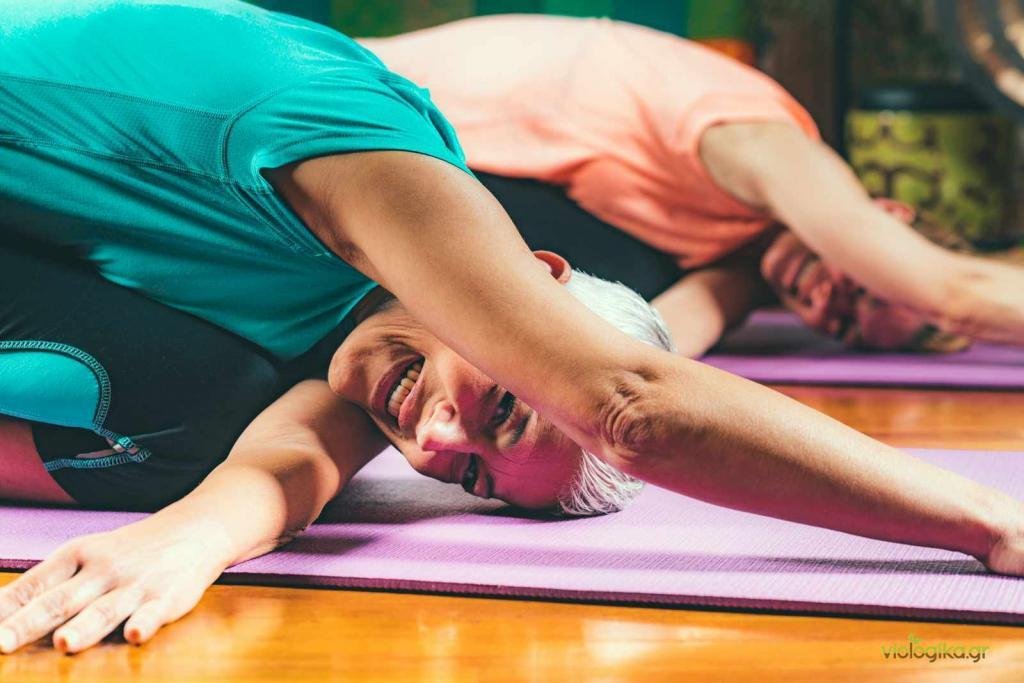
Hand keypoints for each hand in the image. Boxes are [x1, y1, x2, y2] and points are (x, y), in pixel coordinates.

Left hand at [0, 522, 226, 653]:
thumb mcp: (89, 555)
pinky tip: (135, 634)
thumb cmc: (131, 550)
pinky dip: (145, 623)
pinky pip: (155, 613)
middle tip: (2, 644)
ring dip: (84, 628)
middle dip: (30, 624)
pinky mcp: (168, 597)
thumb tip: (1, 616)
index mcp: (78, 555)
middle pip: (61, 601)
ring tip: (64, 644)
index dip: (5, 609)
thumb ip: (51, 586)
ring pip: (104, 610)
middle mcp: (103, 569)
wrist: (197, 528)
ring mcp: (136, 584)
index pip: (34, 584)